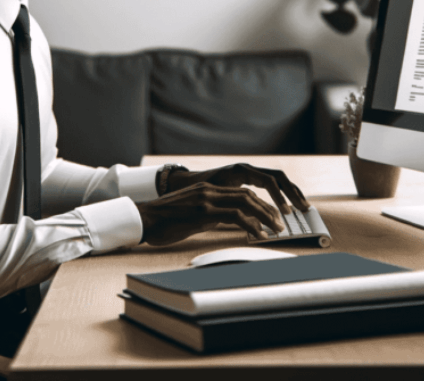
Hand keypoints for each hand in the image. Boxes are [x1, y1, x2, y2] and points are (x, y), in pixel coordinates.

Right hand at [137, 182, 284, 245]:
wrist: (143, 219)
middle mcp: (209, 190)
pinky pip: (234, 216)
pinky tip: (258, 235)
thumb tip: (229, 222)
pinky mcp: (203, 212)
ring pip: (245, 203)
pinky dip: (250, 225)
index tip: (271, 217)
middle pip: (248, 195)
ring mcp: (206, 199)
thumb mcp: (192, 214)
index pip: (241, 192)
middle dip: (268, 209)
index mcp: (207, 189)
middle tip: (280, 224)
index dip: (260, 204)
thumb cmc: (164, 221)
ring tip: (275, 230)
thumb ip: (211, 214)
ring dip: (264, 216)